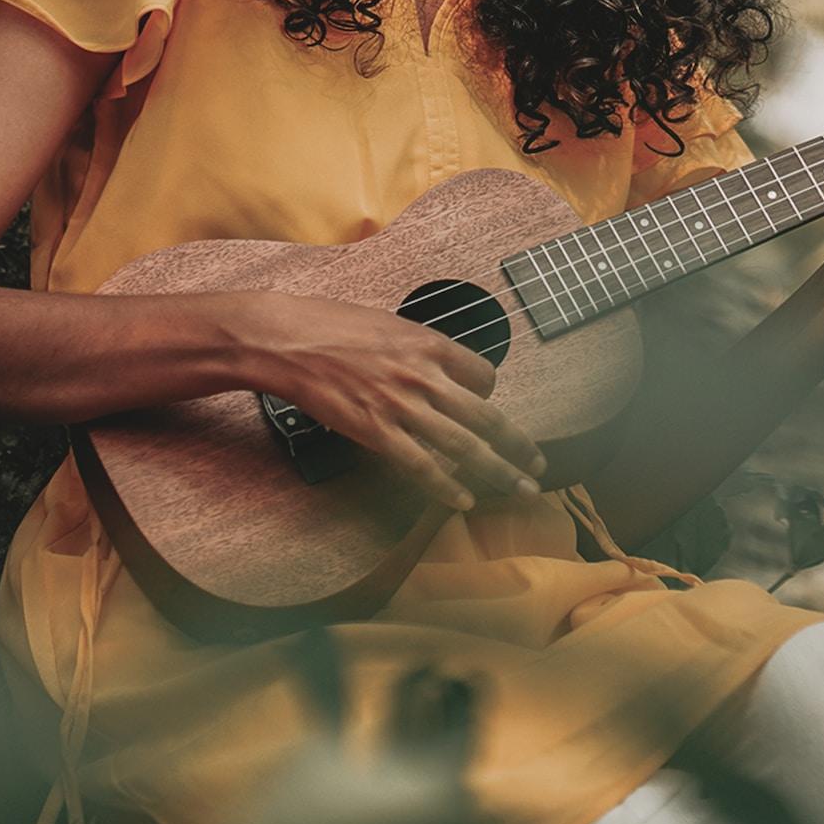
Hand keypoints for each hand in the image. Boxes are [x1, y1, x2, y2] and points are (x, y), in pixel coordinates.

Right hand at [209, 289, 546, 512]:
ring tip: (520, 489)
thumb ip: (416, 348)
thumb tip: (433, 366)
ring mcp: (402, 405)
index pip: (485, 375)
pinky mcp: (376, 431)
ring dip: (499, 472)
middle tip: (537, 466)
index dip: (492, 395)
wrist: (286, 338)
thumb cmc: (329, 325)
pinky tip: (463, 500)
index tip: (490, 409)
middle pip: (488, 417)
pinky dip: (447, 487)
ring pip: (465, 447)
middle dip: (519, 447)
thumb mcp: (386, 323)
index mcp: (430, 344)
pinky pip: (422, 466)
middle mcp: (425, 376)